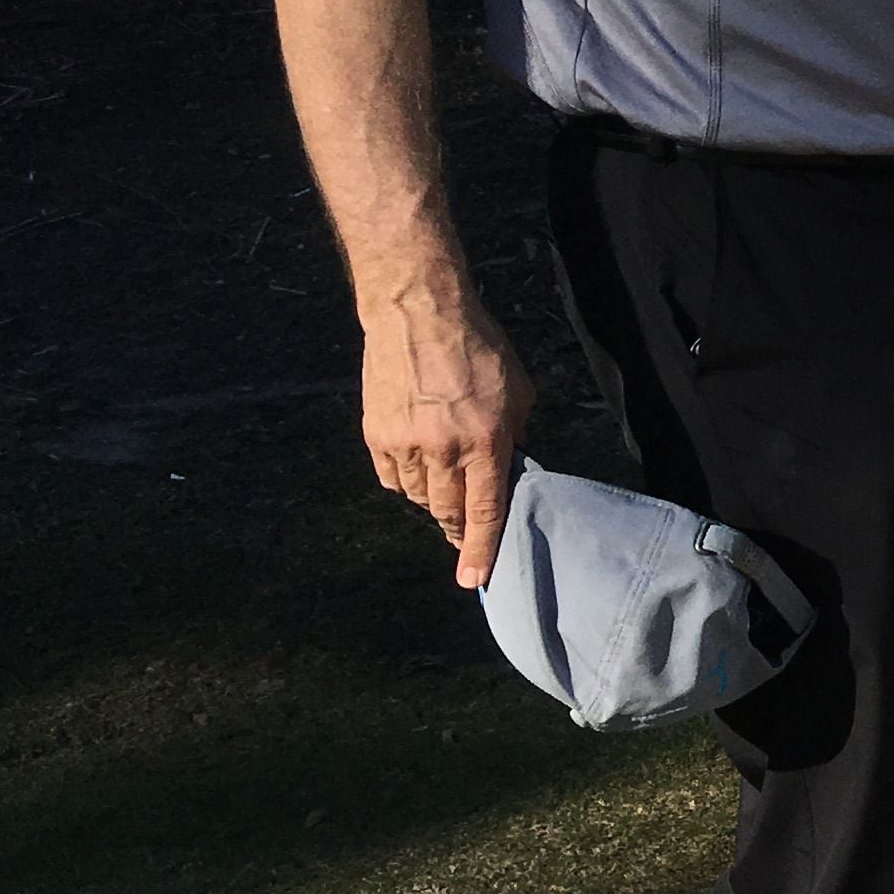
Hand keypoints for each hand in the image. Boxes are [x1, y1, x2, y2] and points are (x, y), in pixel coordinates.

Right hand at [360, 292, 532, 588]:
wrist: (418, 314)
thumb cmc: (478, 349)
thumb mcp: (518, 393)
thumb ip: (514, 438)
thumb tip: (506, 472)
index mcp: (485, 441)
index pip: (485, 510)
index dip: (480, 550)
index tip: (474, 579)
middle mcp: (443, 449)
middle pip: (447, 511)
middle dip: (458, 524)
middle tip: (465, 524)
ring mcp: (404, 444)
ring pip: (416, 496)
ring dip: (432, 495)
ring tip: (443, 471)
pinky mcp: (375, 435)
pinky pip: (390, 477)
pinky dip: (405, 478)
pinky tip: (416, 458)